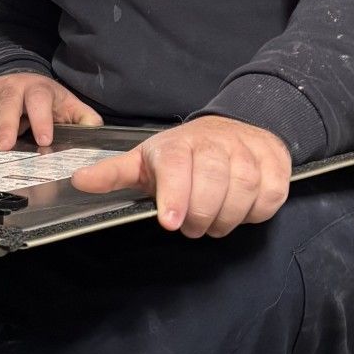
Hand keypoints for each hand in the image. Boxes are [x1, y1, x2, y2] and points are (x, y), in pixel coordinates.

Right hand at [0, 73, 102, 149]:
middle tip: (5, 148)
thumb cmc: (43, 100)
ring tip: (10, 136)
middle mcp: (12, 86)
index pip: (39, 100)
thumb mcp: (66, 105)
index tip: (44, 140)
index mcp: (38, 88)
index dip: (41, 119)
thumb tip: (96, 129)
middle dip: (6, 127)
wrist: (15, 81)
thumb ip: (83, 118)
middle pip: (7, 105)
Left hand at [70, 115, 290, 237]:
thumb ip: (113, 174)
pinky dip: (256, 211)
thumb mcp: (144, 161)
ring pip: (243, 192)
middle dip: (201, 216)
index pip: (178, 168)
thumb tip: (77, 181)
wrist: (233, 127)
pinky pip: (271, 195)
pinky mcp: (275, 162)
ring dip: (228, 217)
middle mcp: (214, 143)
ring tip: (213, 221)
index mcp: (178, 146)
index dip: (176, 196)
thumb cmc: (182, 154)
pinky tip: (241, 209)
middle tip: (191, 226)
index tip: (171, 221)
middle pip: (214, 185)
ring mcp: (248, 151)